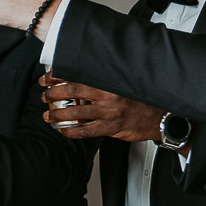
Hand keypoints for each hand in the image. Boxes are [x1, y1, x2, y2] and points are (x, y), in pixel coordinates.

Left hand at [39, 76, 165, 141]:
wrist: (161, 117)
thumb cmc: (143, 100)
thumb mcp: (124, 83)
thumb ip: (105, 82)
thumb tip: (83, 77)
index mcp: (109, 81)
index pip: (77, 74)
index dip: (58, 76)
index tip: (46, 77)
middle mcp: (108, 95)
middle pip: (72, 91)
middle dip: (53, 94)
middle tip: (45, 96)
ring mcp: (109, 112)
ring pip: (75, 111)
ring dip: (57, 114)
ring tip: (48, 115)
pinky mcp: (111, 128)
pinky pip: (85, 131)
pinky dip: (70, 131)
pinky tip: (63, 130)